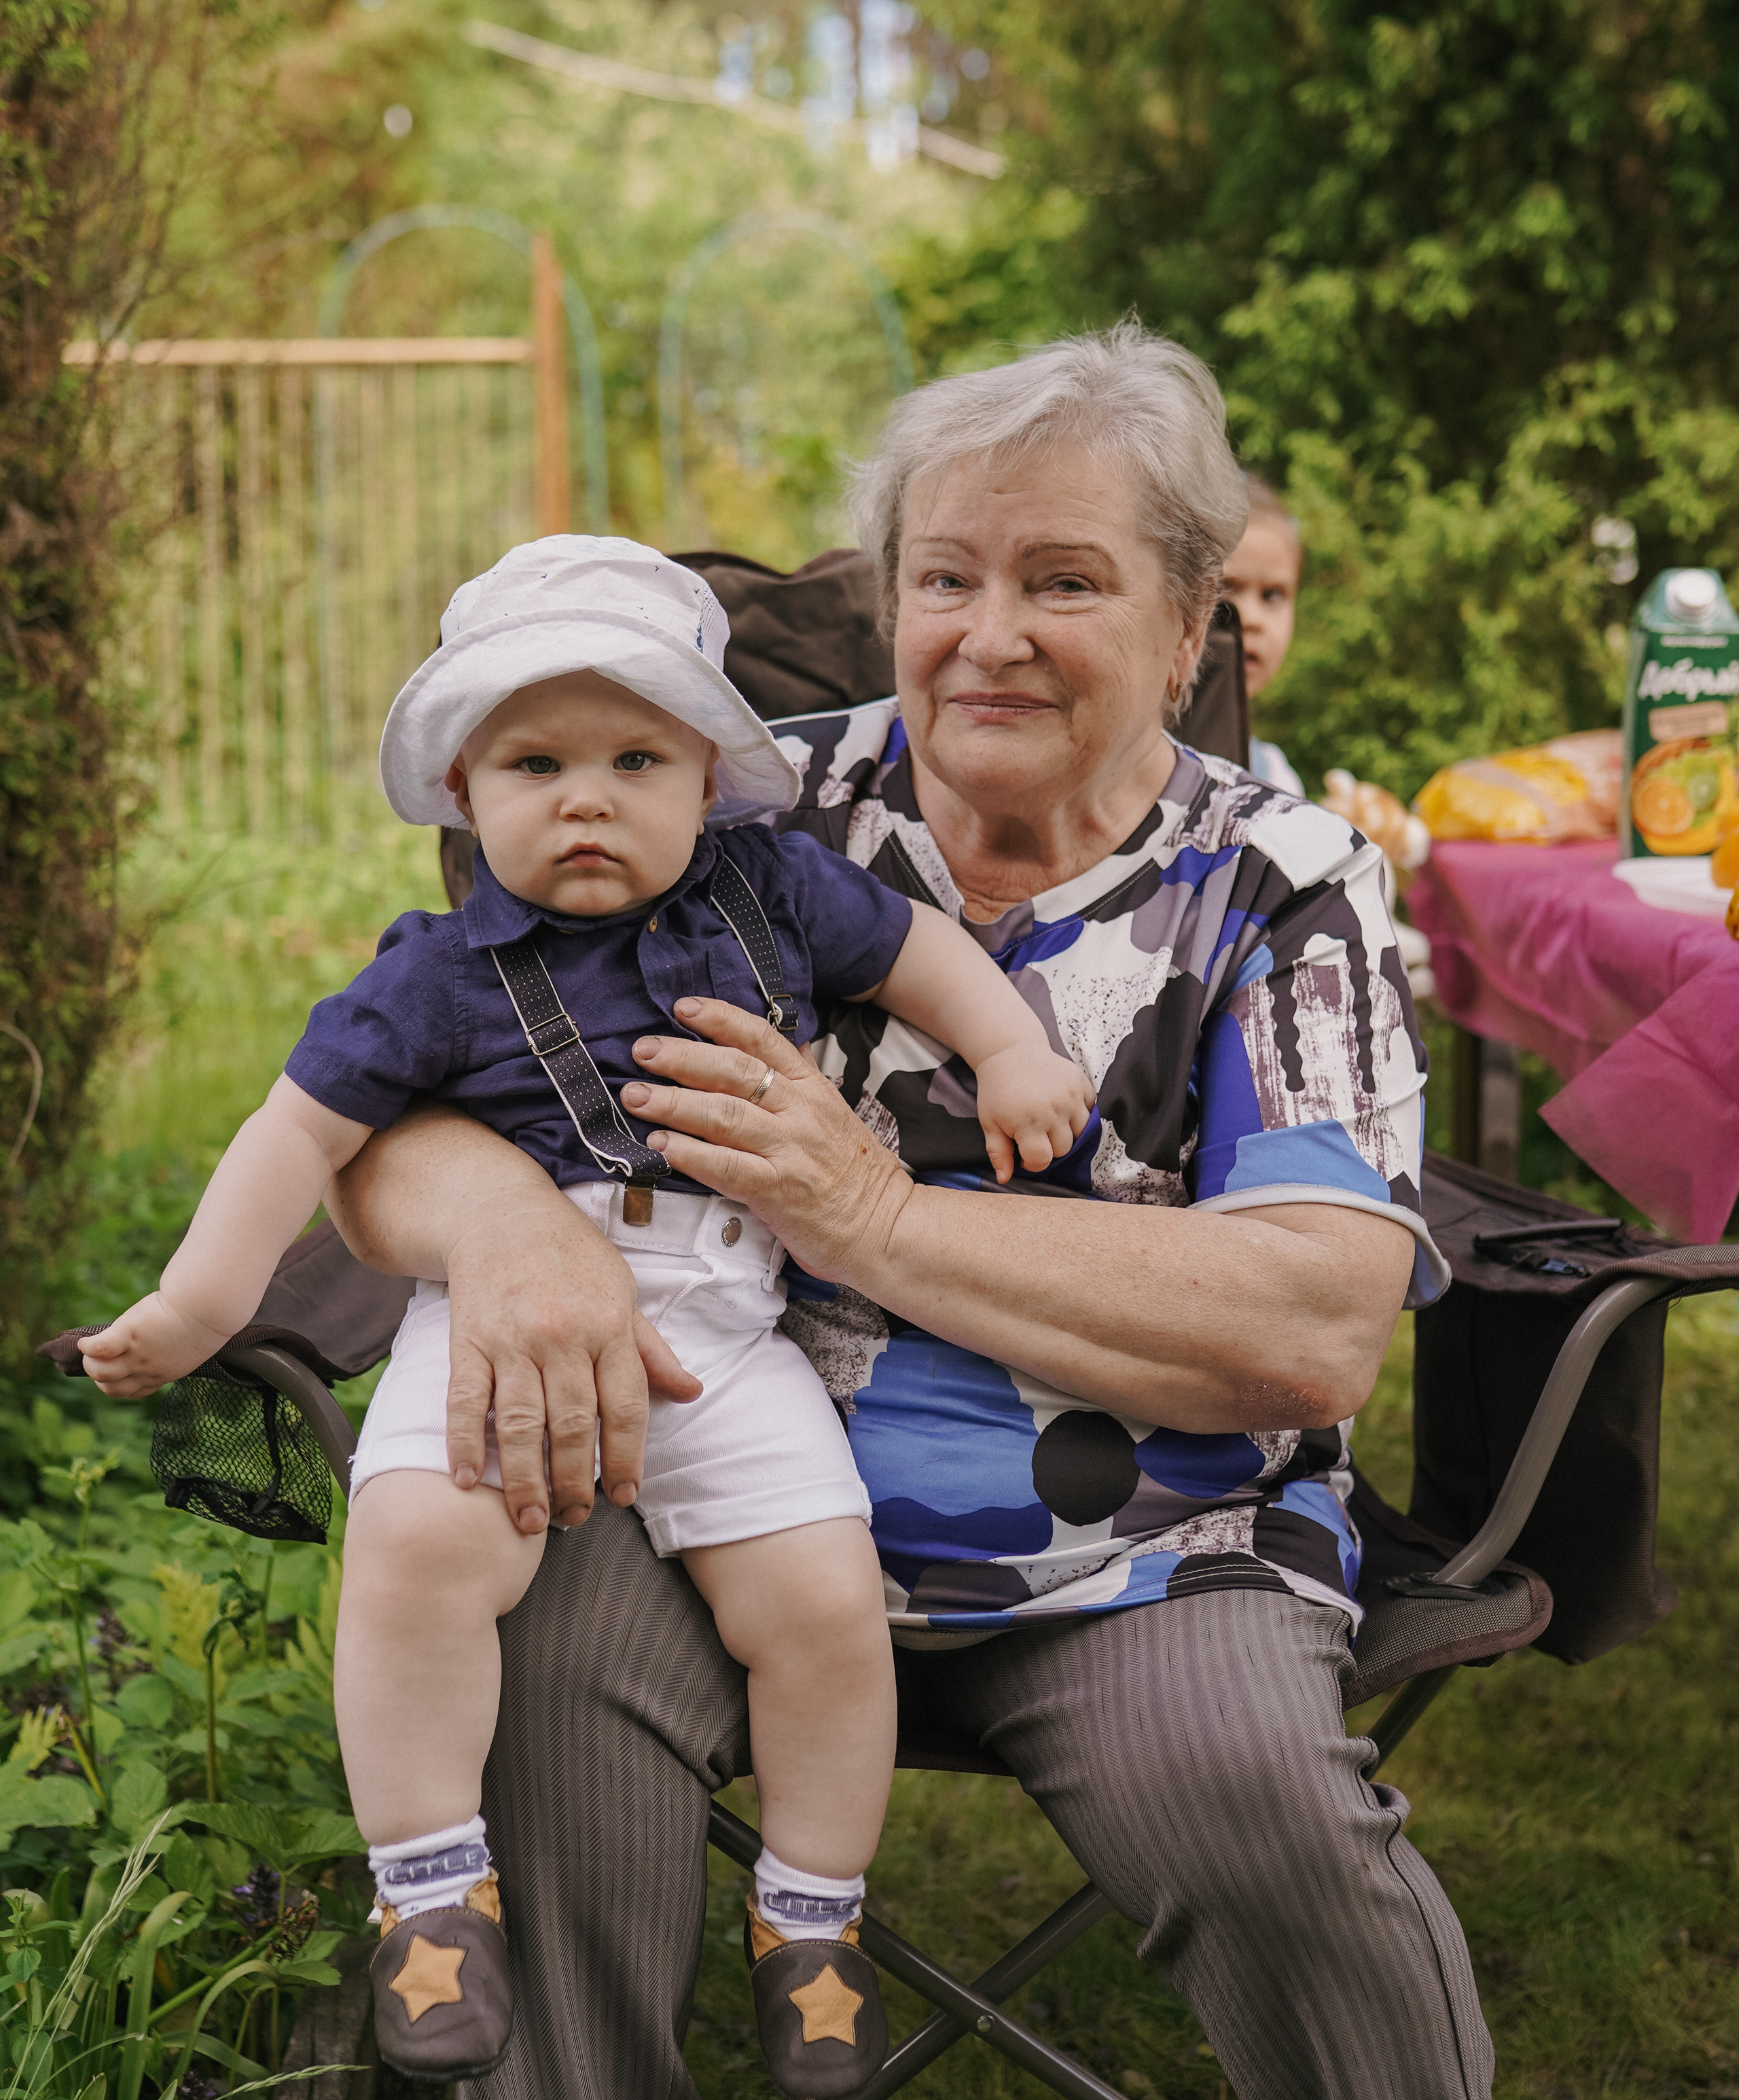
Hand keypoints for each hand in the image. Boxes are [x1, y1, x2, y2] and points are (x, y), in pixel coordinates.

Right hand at [80, 1292, 228, 1398]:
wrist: (207, 1309)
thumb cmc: (200, 1320)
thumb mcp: (185, 1346)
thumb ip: (167, 1351)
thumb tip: (157, 1344)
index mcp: (163, 1374)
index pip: (133, 1392)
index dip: (121, 1384)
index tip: (119, 1371)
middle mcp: (148, 1371)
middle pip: (112, 1389)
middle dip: (101, 1378)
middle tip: (100, 1360)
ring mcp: (138, 1355)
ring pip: (101, 1373)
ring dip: (90, 1363)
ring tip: (90, 1351)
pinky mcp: (129, 1335)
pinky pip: (99, 1348)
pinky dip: (87, 1346)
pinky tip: (86, 1341)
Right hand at [442, 1198, 702, 1537]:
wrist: (502, 1212)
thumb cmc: (571, 1256)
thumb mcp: (623, 1292)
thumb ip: (651, 1350)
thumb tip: (692, 1392)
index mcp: (609, 1325)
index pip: (625, 1406)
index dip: (627, 1458)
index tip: (624, 1495)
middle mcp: (562, 1336)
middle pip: (571, 1426)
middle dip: (574, 1482)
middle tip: (574, 1518)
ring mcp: (511, 1340)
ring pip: (519, 1424)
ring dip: (525, 1481)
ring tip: (531, 1520)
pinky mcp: (467, 1341)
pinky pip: (464, 1402)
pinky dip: (462, 1445)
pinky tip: (467, 1482)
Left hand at [621, 998, 914, 1284]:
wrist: (885, 1227)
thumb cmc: (853, 1175)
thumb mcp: (833, 1114)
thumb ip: (801, 1080)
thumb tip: (778, 1045)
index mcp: (812, 1088)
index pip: (763, 1039)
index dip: (721, 1018)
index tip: (683, 1007)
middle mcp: (801, 1112)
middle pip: (735, 1071)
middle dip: (683, 1057)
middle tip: (642, 1050)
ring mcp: (790, 1150)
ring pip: (724, 1114)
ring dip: (673, 1103)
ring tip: (635, 1097)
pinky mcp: (779, 1190)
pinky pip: (727, 1167)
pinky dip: (691, 1154)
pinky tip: (661, 1146)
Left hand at [972, 1044, 1095, 1182]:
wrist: (1011, 1051)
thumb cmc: (997, 1090)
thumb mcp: (989, 1122)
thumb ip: (998, 1153)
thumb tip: (1005, 1179)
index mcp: (1028, 1122)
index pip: (1042, 1160)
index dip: (1032, 1163)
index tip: (1024, 1153)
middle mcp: (1054, 1110)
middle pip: (1064, 1149)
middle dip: (1049, 1147)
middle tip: (1034, 1133)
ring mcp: (1071, 1096)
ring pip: (1082, 1133)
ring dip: (1067, 1133)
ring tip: (1050, 1122)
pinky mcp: (1082, 1083)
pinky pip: (1091, 1111)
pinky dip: (1080, 1114)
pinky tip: (1062, 1107)